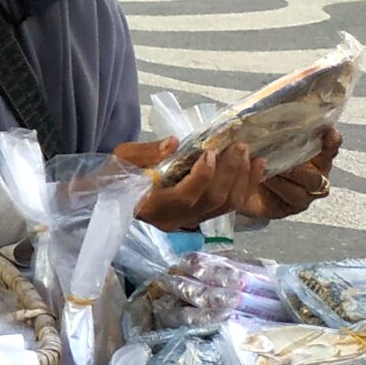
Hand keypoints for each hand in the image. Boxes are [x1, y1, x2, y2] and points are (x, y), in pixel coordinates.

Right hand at [121, 128, 339, 227]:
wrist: (109, 195)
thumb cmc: (113, 174)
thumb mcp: (122, 158)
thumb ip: (146, 152)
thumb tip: (174, 142)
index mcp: (151, 207)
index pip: (185, 197)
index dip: (202, 176)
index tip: (209, 152)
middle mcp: (173, 220)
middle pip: (212, 201)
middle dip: (230, 173)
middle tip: (238, 146)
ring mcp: (188, 222)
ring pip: (226, 206)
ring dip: (242, 180)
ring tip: (249, 155)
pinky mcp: (199, 217)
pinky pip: (230, 206)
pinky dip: (245, 187)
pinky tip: (256, 167)